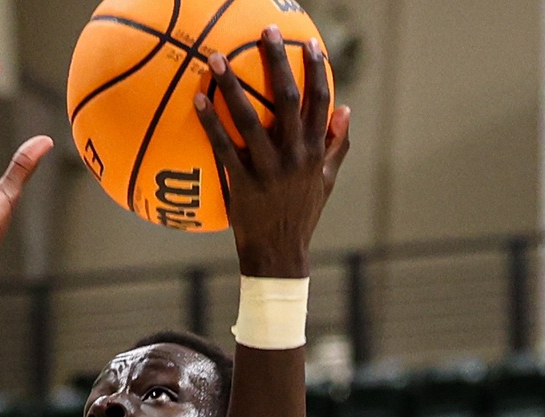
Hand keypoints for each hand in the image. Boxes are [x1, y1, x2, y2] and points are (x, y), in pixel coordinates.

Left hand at [194, 30, 351, 278]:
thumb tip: (347, 110)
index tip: (310, 43)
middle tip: (266, 32)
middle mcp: (295, 155)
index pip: (320, 101)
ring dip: (232, 85)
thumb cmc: (302, 215)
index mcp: (315, 151)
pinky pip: (223, 146)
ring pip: (251, 118)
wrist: (280, 255)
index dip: (317, 70)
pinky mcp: (242, 183)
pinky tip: (197, 100)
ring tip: (216, 58)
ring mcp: (268, 169)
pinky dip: (211, 122)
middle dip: (277, 61)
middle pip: (287, 98)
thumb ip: (336, 145)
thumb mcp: (326, 181)